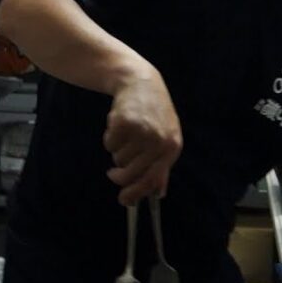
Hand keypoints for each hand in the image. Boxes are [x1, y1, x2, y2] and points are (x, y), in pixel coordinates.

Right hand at [103, 70, 182, 204]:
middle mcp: (158, 141)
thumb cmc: (154, 115)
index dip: (135, 193)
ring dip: (117, 150)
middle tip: (112, 174)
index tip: (123, 200)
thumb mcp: (165, 139)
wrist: (141, 82)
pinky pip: (109, 143)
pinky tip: (119, 124)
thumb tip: (158, 194)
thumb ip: (161, 167)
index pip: (152, 180)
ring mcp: (141, 131)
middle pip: (130, 173)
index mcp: (171, 148)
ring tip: (126, 134)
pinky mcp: (124, 122)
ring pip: (118, 158)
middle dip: (119, 176)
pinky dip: (110, 138)